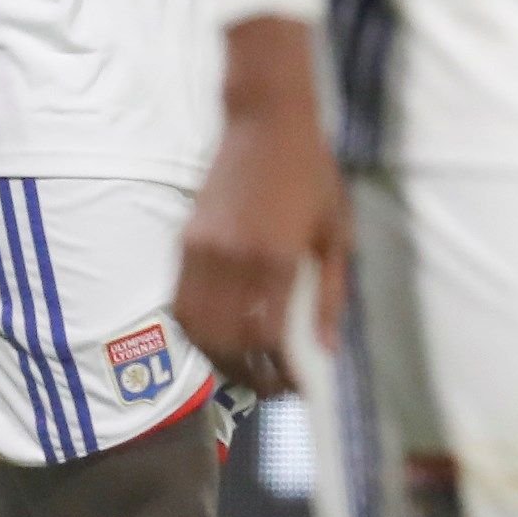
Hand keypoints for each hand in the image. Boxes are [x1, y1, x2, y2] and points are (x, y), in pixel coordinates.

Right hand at [175, 20, 348, 398]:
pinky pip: (182, 302)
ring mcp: (202, 252)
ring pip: (197, 328)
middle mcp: (233, 261)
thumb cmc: (313, 177)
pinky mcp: (185, 242)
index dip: (281, 374)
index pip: (269, 340)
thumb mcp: (336, 236)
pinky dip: (198, 330)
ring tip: (245, 372)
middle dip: (247, 377)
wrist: (266, 125)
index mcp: (275, 261)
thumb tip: (325, 350)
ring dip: (218, 360)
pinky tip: (219, 339)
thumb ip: (330, 296)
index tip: (296, 390)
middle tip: (271, 391)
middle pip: (227, 343)